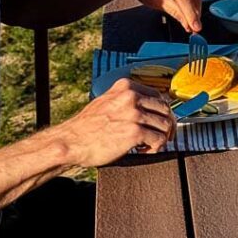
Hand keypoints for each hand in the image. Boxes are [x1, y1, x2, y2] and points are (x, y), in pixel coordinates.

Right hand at [54, 79, 175, 166]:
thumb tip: (148, 108)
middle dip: (166, 124)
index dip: (162, 111)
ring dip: (161, 137)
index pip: (158, 95)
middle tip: (163, 136)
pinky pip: (158, 139)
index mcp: (125, 87)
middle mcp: (131, 97)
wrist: (71, 142)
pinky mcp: (134, 132)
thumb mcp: (107, 102)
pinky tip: (145, 151)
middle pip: (165, 109)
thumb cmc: (86, 127)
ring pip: (164, 125)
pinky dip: (156, 148)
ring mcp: (134, 114)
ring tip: (150, 145)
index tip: (162, 120)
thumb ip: (126, 100)